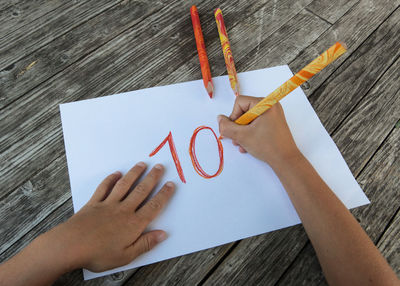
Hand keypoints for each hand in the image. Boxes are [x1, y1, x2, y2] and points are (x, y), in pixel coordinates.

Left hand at [42, 162, 174, 272]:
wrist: (71, 245)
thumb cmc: (98, 254)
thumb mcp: (126, 256)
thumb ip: (145, 244)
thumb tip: (162, 234)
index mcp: (133, 224)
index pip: (153, 206)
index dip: (164, 194)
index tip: (171, 184)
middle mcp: (123, 210)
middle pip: (141, 191)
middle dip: (152, 178)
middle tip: (159, 167)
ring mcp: (108, 204)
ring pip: (125, 185)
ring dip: (134, 174)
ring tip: (142, 164)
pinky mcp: (94, 203)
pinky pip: (104, 187)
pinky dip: (110, 179)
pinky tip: (116, 174)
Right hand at [218, 95, 299, 166]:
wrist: (286, 160)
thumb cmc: (268, 146)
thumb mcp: (242, 136)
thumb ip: (226, 127)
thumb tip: (219, 119)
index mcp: (265, 104)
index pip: (239, 102)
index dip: (233, 117)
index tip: (235, 130)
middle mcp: (270, 105)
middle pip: (244, 111)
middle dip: (238, 127)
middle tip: (237, 139)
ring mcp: (272, 114)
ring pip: (249, 119)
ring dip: (242, 132)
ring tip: (242, 144)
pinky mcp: (273, 122)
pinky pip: (256, 124)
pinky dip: (250, 133)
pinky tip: (248, 146)